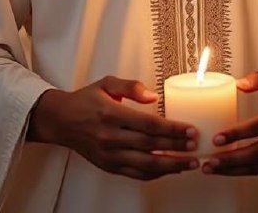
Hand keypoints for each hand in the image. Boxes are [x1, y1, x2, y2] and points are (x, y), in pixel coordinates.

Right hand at [28, 76, 198, 180]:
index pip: (149, 124)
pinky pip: (135, 174)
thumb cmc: (85, 99)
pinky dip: (155, 174)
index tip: (190, 129)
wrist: (60, 120)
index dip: (172, 129)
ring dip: (171, 165)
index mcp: (111, 113)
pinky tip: (169, 169)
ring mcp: (109, 155)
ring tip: (190, 163)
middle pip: (151, 145)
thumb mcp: (107, 83)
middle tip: (196, 145)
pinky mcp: (108, 166)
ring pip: (145, 165)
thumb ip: (131, 86)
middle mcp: (110, 137)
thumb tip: (154, 96)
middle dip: (177, 147)